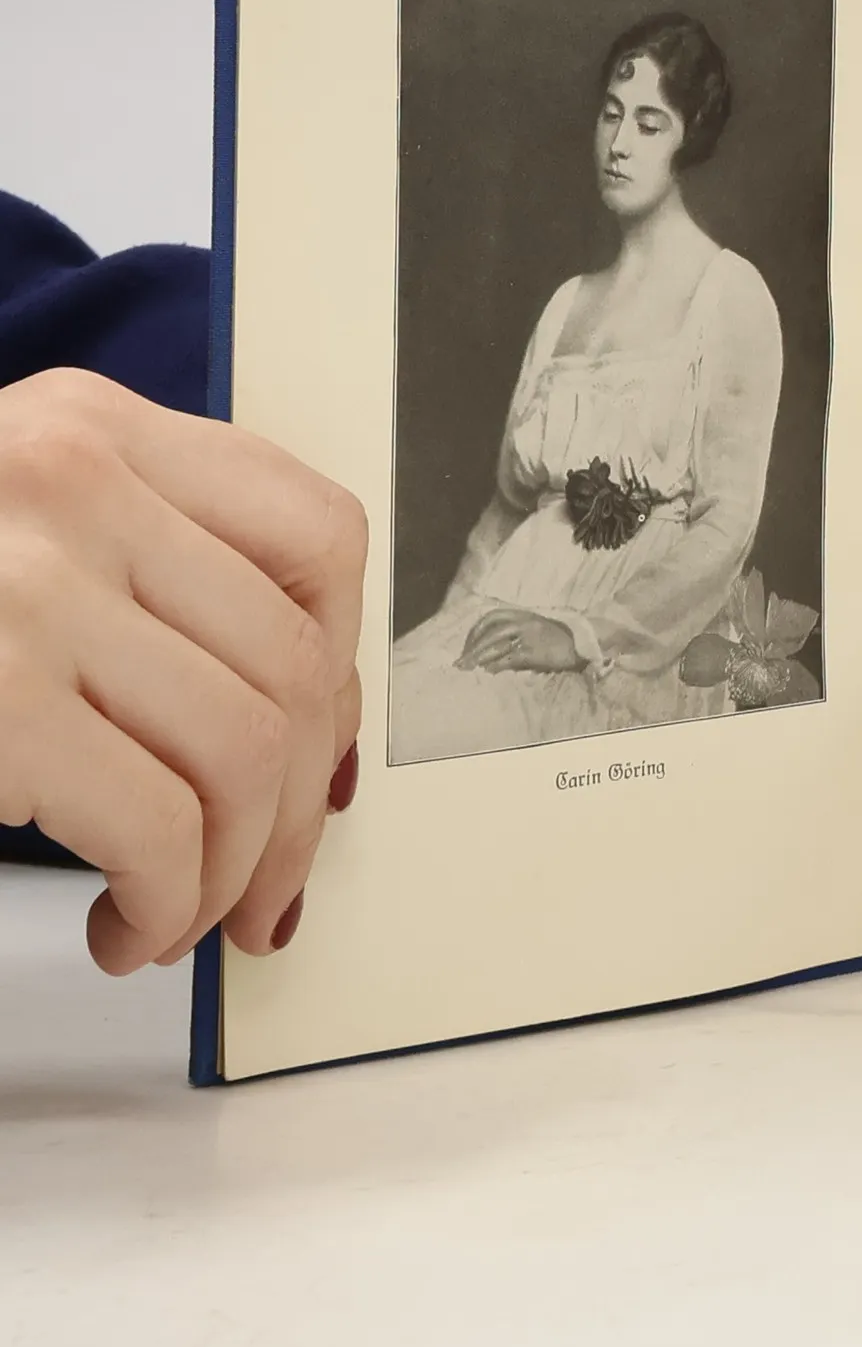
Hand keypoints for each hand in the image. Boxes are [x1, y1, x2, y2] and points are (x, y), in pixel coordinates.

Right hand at [0, 370, 365, 972]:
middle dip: (298, 807)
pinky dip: (170, 899)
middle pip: (296, 658)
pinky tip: (128, 920)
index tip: (320, 748)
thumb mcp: (19, 528)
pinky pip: (161, 822)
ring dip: (236, 867)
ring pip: (247, 747)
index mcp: (94, 426)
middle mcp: (70, 479)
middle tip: (266, 885)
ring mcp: (27, 583)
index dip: (344, 665)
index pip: (318, 534)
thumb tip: (313, 730)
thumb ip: (149, 574)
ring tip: (184, 912)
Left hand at [457, 607, 583, 673]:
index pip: (491, 617)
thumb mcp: (536, 628)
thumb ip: (516, 633)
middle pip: (489, 631)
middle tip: (461, 662)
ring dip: (478, 657)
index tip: (467, 645)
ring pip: (495, 643)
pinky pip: (508, 658)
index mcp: (523, 614)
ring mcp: (528, 635)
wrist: (583, 643)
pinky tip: (488, 672)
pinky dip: (495, 665)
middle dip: (472, 646)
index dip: (476, 631)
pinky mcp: (533, 651)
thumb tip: (492, 651)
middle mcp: (524, 621)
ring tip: (468, 669)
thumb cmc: (559, 639)